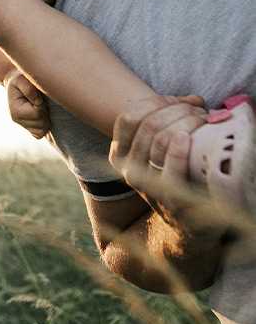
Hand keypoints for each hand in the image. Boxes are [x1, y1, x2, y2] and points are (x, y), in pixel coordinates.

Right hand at [5, 69, 50, 139]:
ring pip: (42, 130)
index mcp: (15, 111)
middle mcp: (18, 121)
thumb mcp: (21, 79)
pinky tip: (41, 113)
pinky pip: (40, 134)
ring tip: (41, 106)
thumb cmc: (20, 79)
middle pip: (41, 124)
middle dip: (45, 111)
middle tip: (40, 100)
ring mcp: (23, 126)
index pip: (37, 113)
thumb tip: (38, 102)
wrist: (17, 82)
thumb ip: (29, 89)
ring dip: (45, 118)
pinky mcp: (29, 128)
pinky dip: (44, 125)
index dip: (42, 105)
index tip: (39, 96)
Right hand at [109, 96, 223, 239]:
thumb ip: (170, 120)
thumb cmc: (175, 175)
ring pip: (160, 138)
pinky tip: (187, 137)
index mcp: (119, 154)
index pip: (129, 117)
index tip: (177, 101)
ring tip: (202, 120)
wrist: (186, 224)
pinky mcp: (169, 200)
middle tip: (198, 110)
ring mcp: (147, 186)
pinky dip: (179, 147)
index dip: (154, 102)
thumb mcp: (160, 148)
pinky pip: (171, 165)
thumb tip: (194, 99)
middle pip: (148, 124)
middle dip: (176, 110)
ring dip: (185, 122)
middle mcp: (127, 170)